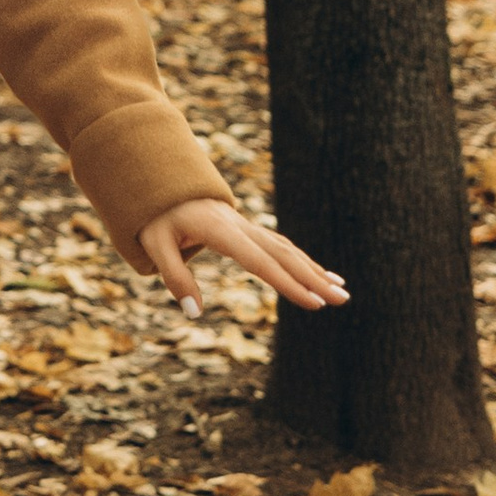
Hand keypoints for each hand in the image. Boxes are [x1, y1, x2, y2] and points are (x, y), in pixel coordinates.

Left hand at [139, 196, 346, 319]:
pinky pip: (280, 246)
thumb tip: (194, 313)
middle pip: (283, 255)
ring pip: (287, 249)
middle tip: (342, 300)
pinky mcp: (248, 230)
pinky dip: (302, 261)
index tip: (312, 302)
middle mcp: (240, 227)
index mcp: (220, 230)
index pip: (259, 261)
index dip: (287, 283)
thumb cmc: (155, 216)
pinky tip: (319, 275)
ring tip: (341, 291)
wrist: (160, 182)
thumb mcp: (153, 245)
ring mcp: (247, 226)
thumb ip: (173, 277)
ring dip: (314, 271)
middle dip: (314, 279)